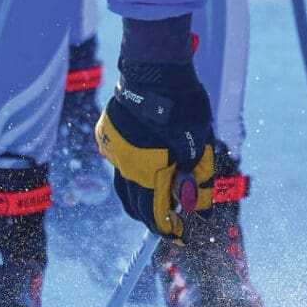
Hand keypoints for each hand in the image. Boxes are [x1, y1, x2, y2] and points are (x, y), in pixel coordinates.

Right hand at [96, 58, 219, 237]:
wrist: (155, 71)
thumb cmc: (185, 106)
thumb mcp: (199, 143)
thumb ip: (194, 176)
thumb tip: (192, 206)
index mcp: (151, 172)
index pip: (155, 215)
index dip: (167, 229)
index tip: (178, 235)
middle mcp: (127, 166)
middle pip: (134, 205)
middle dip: (150, 218)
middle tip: (166, 220)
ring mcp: (114, 149)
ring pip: (122, 184)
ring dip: (136, 197)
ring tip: (151, 200)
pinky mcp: (107, 133)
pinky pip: (116, 160)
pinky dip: (128, 169)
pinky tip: (139, 164)